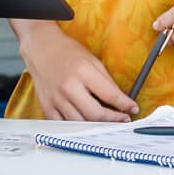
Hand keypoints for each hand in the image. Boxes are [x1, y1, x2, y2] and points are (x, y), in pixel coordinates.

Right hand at [19, 25, 136, 123]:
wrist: (40, 47)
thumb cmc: (66, 51)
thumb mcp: (92, 59)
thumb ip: (106, 80)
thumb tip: (119, 98)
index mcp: (83, 72)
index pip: (109, 94)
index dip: (124, 104)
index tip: (132, 108)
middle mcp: (68, 86)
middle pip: (95, 114)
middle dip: (113, 120)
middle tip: (122, 120)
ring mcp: (56, 98)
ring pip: (80, 123)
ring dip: (96, 126)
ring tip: (107, 123)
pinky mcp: (46, 106)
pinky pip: (64, 124)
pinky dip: (76, 127)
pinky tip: (86, 124)